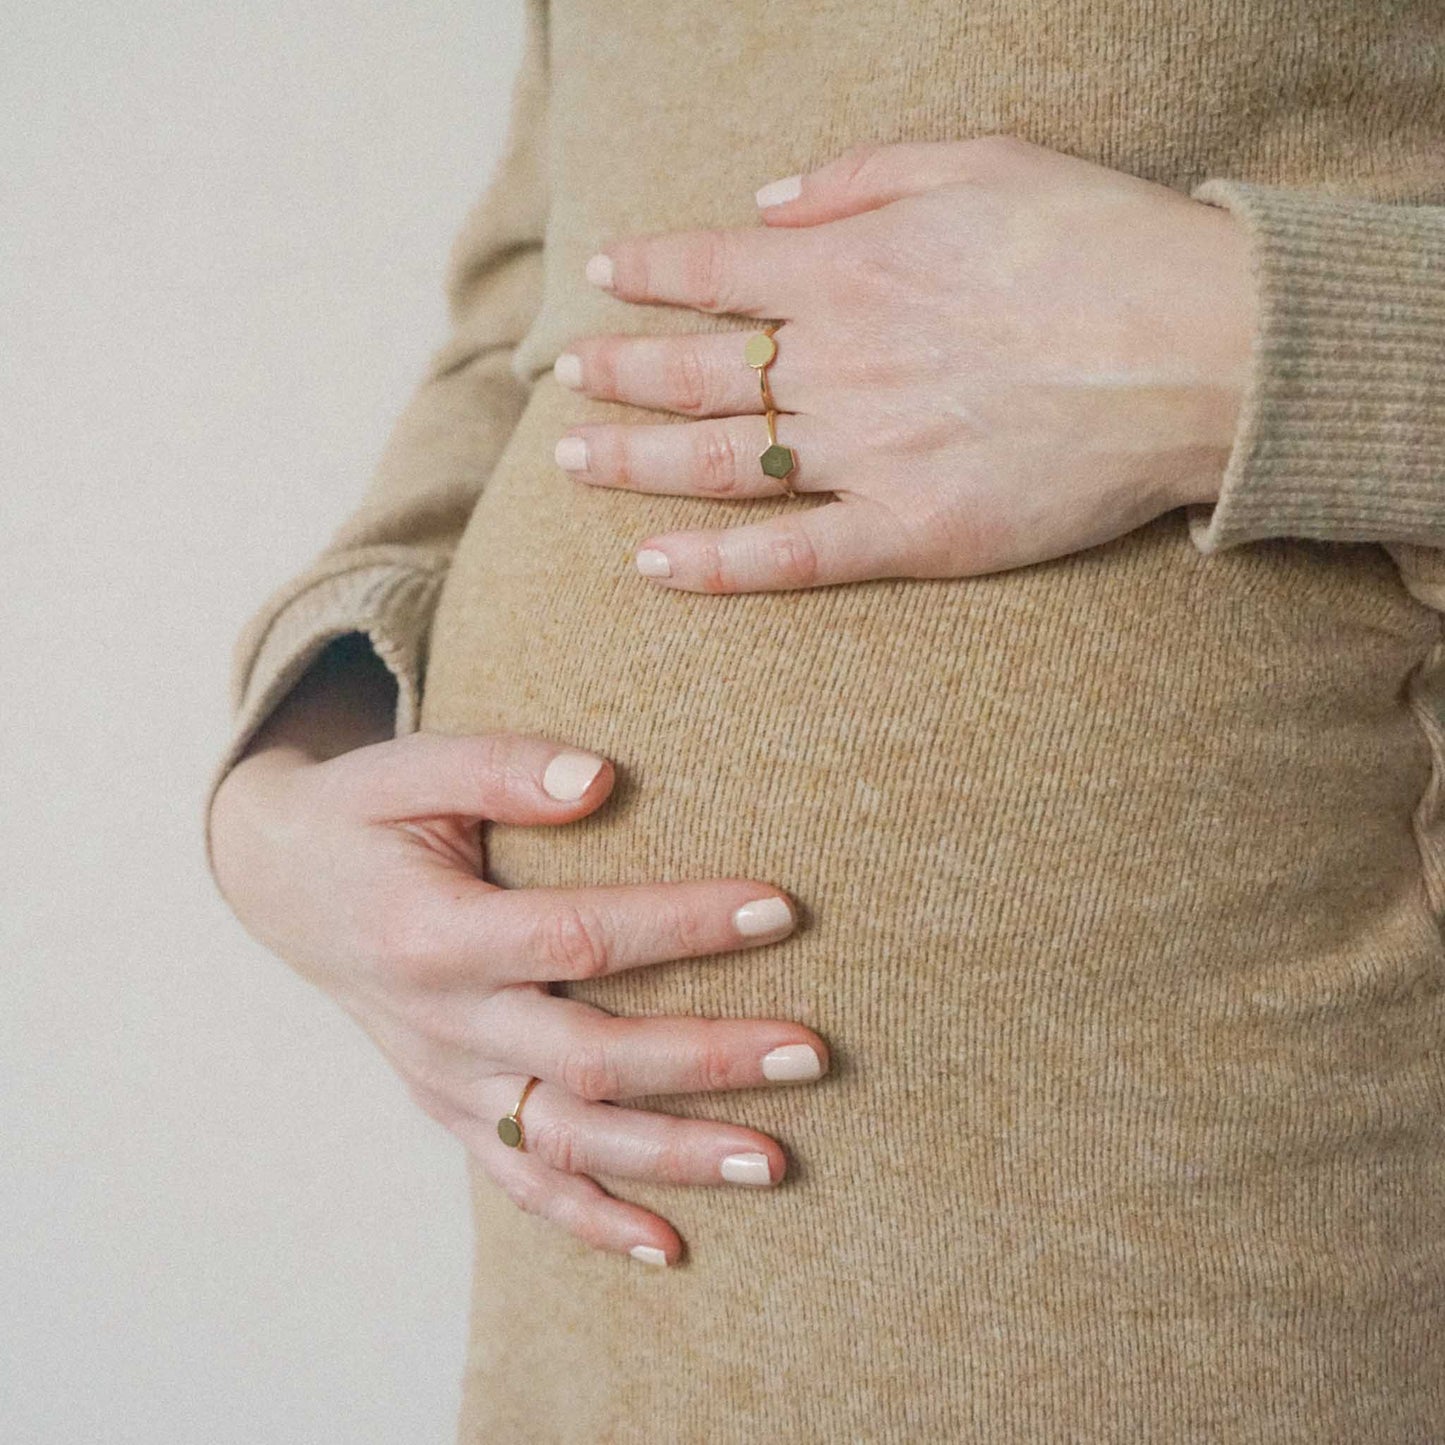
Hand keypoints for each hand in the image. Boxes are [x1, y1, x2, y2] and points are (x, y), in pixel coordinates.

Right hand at [210, 726, 827, 1267]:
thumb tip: (601, 779)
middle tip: (812, 1052)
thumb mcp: (410, 768)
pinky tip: (668, 1244)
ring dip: (672, 1156)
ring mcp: (445, 1079)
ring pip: (567, 1139)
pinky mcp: (448, 1107)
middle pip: (590, 1058)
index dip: (681, 926)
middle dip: (708, 1059)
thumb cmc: (362, 815)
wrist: (281, 886)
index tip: (778, 910)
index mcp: (432, 934)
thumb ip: (501, 767)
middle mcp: (441, 1024)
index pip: (577, 937)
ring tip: (775, 1162)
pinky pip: (519, 1180)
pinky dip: (591, 1220)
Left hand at [553, 135, 1257, 592]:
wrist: (1197, 350)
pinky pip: (791, 557)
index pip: (714, 270)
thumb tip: (768, 204)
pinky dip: (717, 566)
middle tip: (562, 382)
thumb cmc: (1100, 244)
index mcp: (852, 272)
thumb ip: (860, 180)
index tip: (604, 278)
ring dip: (636, 463)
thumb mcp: (982, 160)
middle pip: (696, 372)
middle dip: (617, 373)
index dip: (648, 272)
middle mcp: (840, 364)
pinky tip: (653, 565)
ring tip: (574, 464)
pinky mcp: (911, 533)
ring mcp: (869, 454)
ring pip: (722, 463)